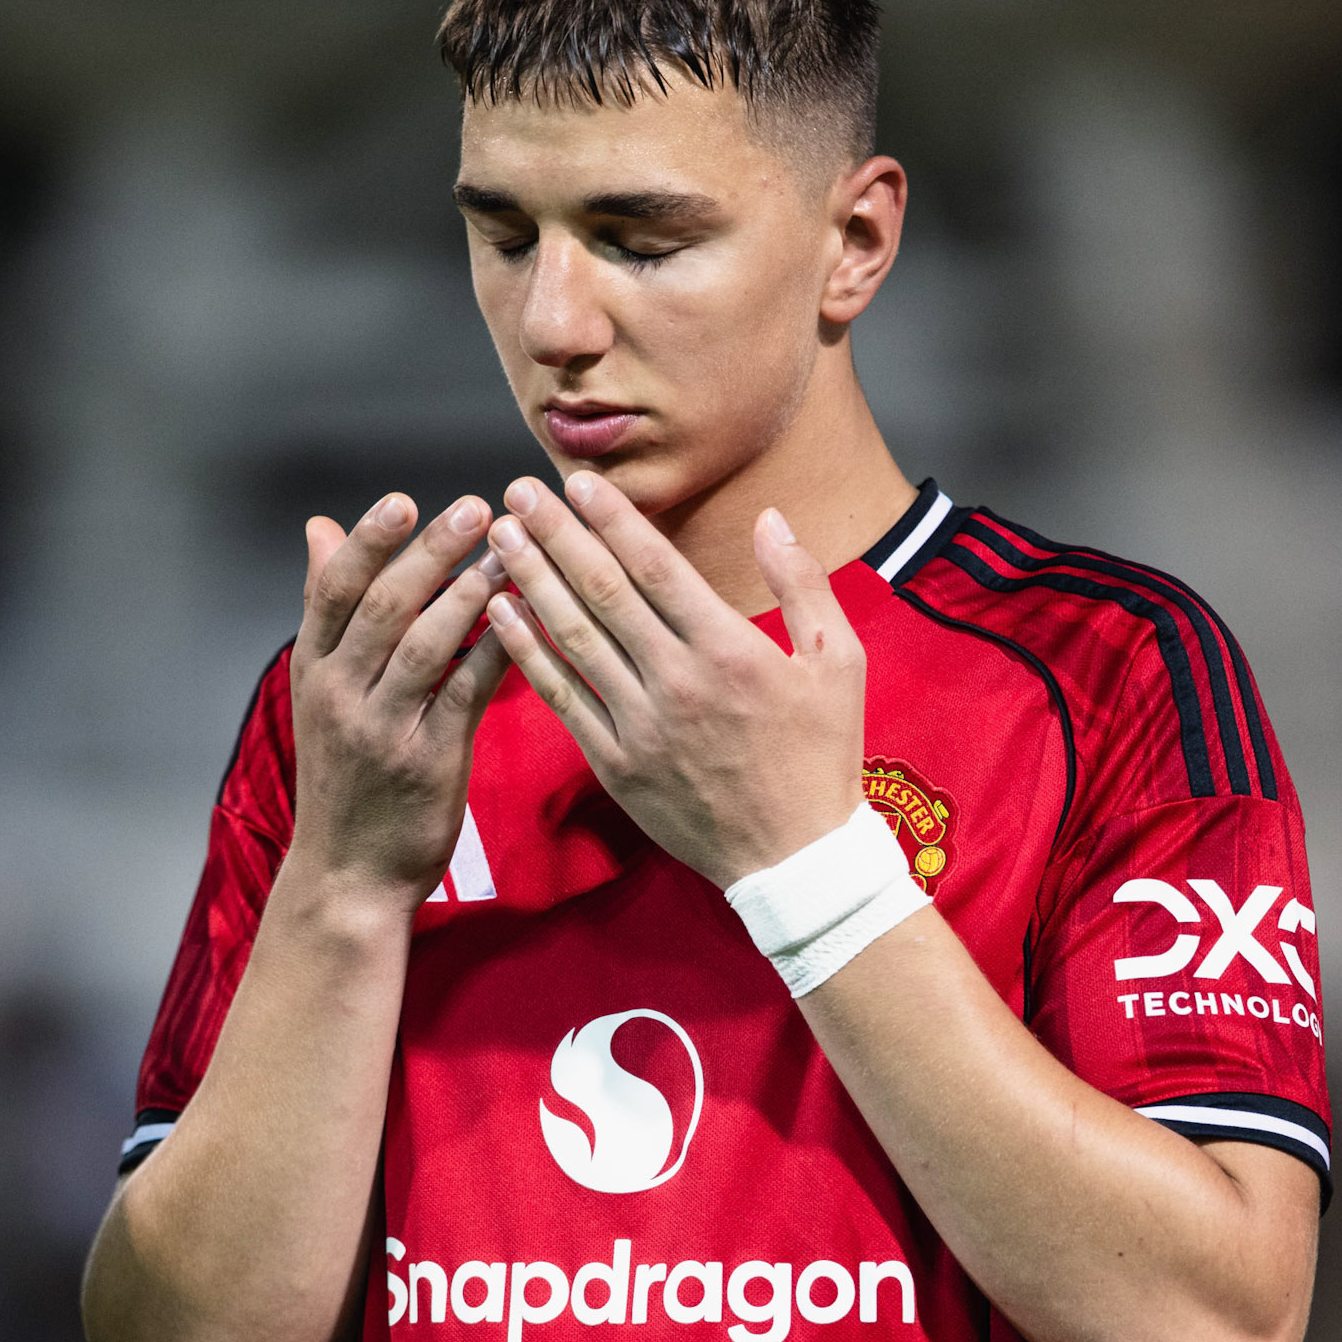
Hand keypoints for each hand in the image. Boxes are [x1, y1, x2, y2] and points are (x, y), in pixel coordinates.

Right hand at [288, 493, 510, 908]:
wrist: (347, 873)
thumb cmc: (345, 771)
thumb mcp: (320, 689)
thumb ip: (327, 608)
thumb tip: (321, 528)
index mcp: (313, 669)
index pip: (333, 590)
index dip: (369, 542)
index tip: (404, 499)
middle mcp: (339, 694)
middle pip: (383, 607)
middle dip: (430, 553)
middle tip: (475, 508)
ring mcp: (382, 730)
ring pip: (425, 646)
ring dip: (470, 594)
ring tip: (510, 554)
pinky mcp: (428, 762)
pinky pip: (465, 693)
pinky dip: (495, 651)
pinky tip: (524, 620)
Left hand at [484, 474, 865, 887]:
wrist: (796, 860)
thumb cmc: (822, 757)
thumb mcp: (840, 664)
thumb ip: (804, 585)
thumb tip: (771, 519)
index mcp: (730, 650)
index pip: (656, 567)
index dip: (611, 519)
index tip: (576, 482)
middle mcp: (677, 682)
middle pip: (603, 593)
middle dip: (556, 536)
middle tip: (517, 491)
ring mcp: (640, 726)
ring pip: (573, 639)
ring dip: (532, 582)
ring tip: (501, 538)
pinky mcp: (616, 764)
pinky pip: (562, 699)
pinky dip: (528, 653)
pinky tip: (502, 615)